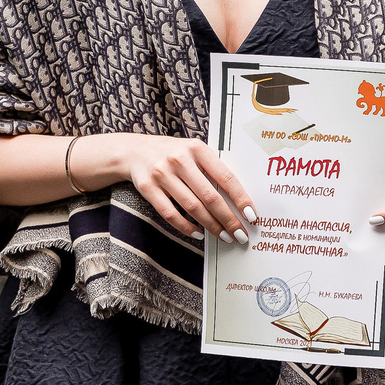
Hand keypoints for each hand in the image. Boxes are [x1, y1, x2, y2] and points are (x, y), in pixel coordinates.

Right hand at [107, 134, 253, 243]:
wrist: (133, 151)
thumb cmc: (171, 153)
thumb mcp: (192, 151)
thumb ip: (211, 168)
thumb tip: (237, 198)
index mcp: (197, 148)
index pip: (225, 176)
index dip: (240, 198)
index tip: (251, 215)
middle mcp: (180, 160)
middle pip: (210, 196)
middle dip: (228, 219)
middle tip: (240, 234)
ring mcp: (162, 174)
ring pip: (192, 207)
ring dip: (211, 226)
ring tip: (224, 236)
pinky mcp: (148, 188)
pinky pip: (170, 214)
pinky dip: (186, 227)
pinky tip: (198, 233)